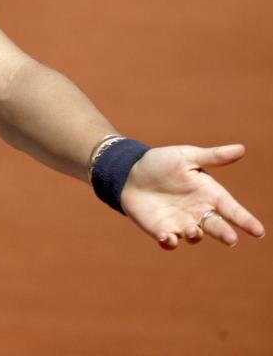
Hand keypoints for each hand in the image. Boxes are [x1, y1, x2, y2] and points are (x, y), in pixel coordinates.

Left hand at [120, 144, 264, 249]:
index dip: (246, 220)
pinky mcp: (162, 230)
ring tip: (193, 230)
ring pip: (195, 236)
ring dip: (195, 236)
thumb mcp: (186, 156)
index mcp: (209, 194)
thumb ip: (212, 157)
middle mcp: (199, 212)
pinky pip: (169, 241)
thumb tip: (241, 148)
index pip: (232, 209)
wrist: (130, 173)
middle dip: (225, 234)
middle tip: (231, 239)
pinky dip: (169, 242)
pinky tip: (166, 236)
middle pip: (217, 227)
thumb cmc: (161, 163)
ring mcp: (181, 223)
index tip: (259, 231)